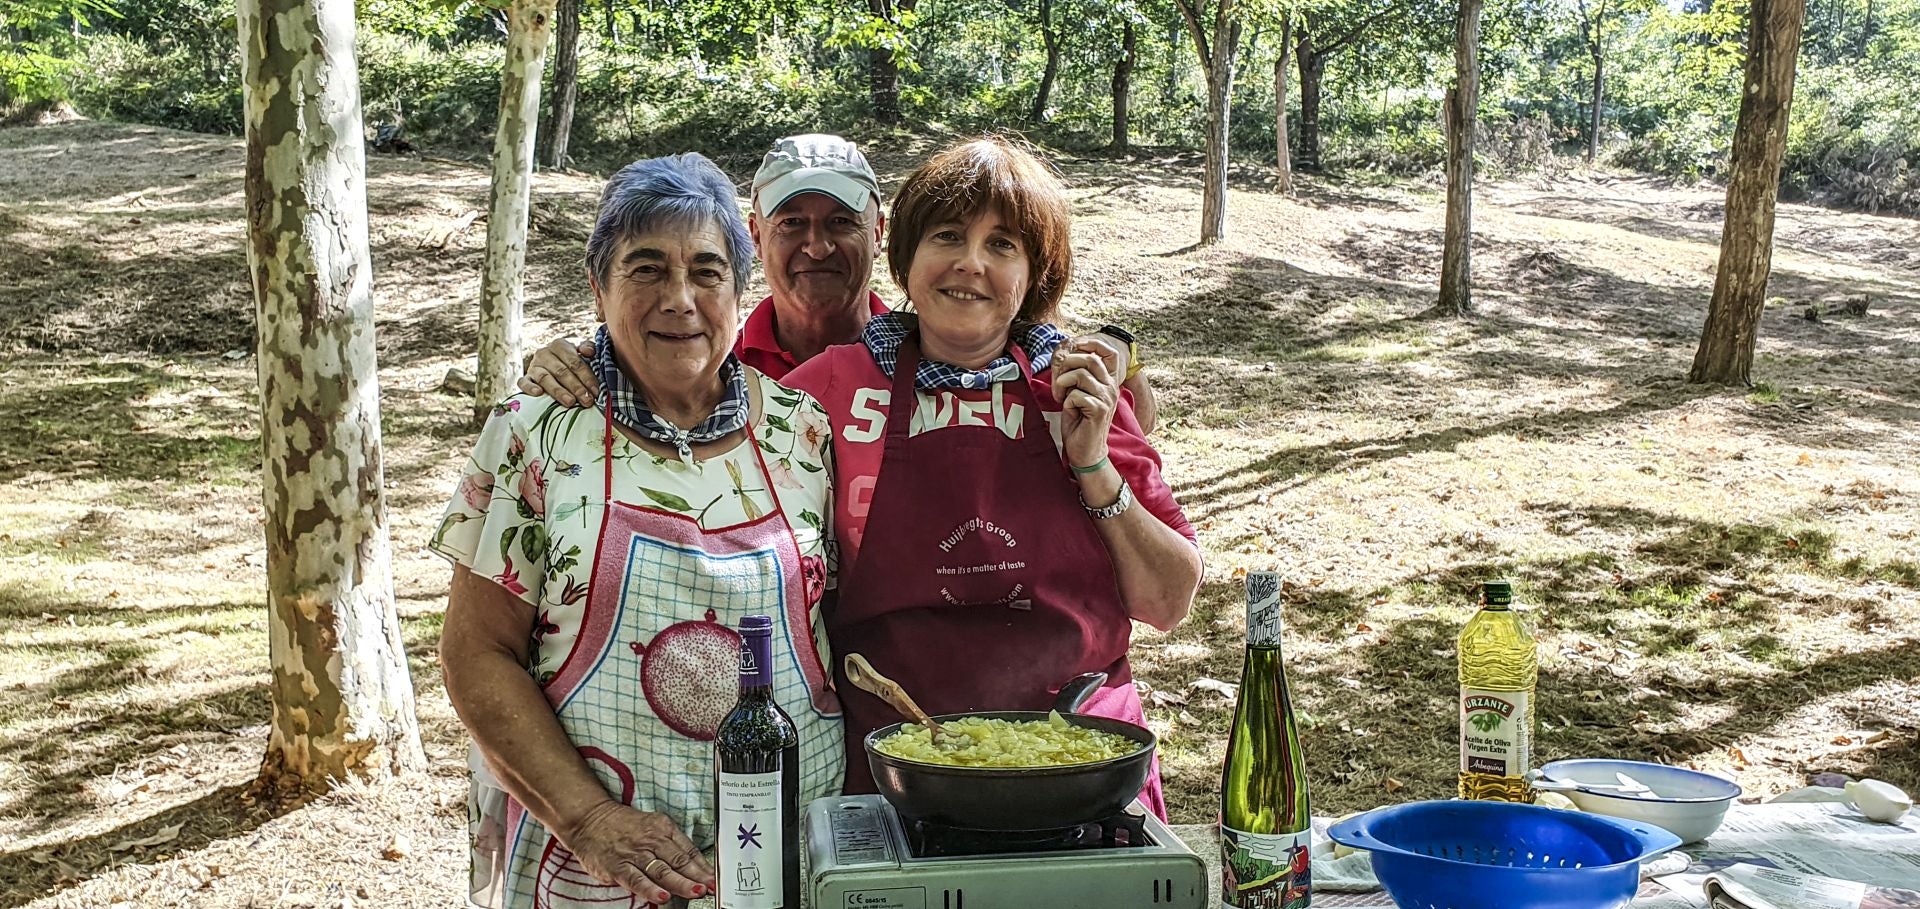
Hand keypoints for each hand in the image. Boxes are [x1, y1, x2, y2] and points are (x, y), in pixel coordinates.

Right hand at [516, 337, 599, 406]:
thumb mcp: (579, 352)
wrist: (548, 365)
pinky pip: (524, 382)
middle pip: (562, 372)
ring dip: (559, 391)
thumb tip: (589, 352)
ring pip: (545, 378)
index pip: (574, 362)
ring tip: (570, 402)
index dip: (586, 377)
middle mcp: (544, 354)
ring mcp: (533, 366)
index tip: (595, 391)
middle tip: (586, 401)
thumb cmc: (569, 361)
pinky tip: (538, 393)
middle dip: (576, 387)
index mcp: (559, 345)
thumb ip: (587, 348)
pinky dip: (530, 387)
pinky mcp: (525, 377)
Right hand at [560, 800, 714, 902]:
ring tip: (695, 892)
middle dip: (697, 876)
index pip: (688, 850)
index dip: (704, 866)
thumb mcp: (652, 826)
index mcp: (663, 829)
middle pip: (678, 861)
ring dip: (680, 883)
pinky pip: (636, 879)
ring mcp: (634, 854)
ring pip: (661, 871)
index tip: (716, 878)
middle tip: (711, 887)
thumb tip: (696, 865)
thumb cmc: (624, 826)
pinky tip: (662, 896)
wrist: (589, 819)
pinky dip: (650, 889)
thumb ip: (672, 844)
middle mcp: (651, 840)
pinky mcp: (617, 866)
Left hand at [1051, 337, 1121, 470]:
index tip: (1074, 346)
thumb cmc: (1079, 422)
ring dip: (1064, 384)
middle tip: (1059, 380)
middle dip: (1068, 365)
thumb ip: (1078, 376)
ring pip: (1081, 375)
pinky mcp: (1099, 410)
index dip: (1092, 344)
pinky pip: (1076, 395)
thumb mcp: (1079, 394)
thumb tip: (1066, 356)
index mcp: (1108, 381)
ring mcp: (1107, 398)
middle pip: (1090, 359)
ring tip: (1061, 396)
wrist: (1086, 451)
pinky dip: (1066, 401)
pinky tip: (1068, 410)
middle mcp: (1111, 387)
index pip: (1110, 352)